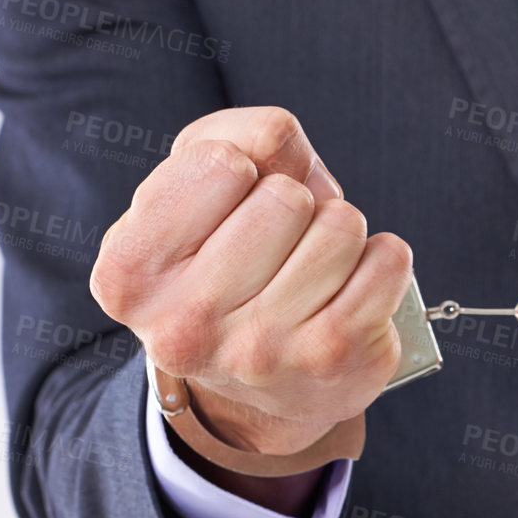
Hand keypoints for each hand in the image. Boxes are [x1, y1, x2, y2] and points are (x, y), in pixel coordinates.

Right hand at [90, 107, 411, 459]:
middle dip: (292, 203)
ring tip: (309, 269)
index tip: (228, 210)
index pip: (220, 163)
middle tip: (275, 246)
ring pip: (341, 225)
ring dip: (336, 232)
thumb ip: (233, 135)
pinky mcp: (333, 361)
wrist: (258, 381)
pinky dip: (381, 259)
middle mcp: (184, 324)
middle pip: (285, 197)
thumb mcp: (200, 189)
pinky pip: (388, 260)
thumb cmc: (227, 257)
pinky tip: (349, 288)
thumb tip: (276, 137)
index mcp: (129, 270)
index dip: (240, 168)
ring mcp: (261, 351)